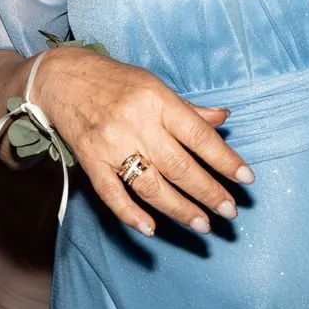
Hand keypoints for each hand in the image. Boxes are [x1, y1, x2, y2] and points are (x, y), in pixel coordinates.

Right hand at [29, 45, 250, 237]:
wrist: (62, 79)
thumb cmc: (116, 82)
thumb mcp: (155, 86)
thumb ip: (188, 109)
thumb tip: (223, 119)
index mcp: (158, 101)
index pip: (199, 136)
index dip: (224, 160)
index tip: (246, 179)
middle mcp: (137, 124)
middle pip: (179, 166)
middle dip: (208, 192)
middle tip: (230, 211)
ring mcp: (111, 145)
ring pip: (151, 185)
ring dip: (179, 209)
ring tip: (203, 225)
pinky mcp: (90, 162)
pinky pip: (112, 194)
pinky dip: (131, 214)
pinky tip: (151, 229)